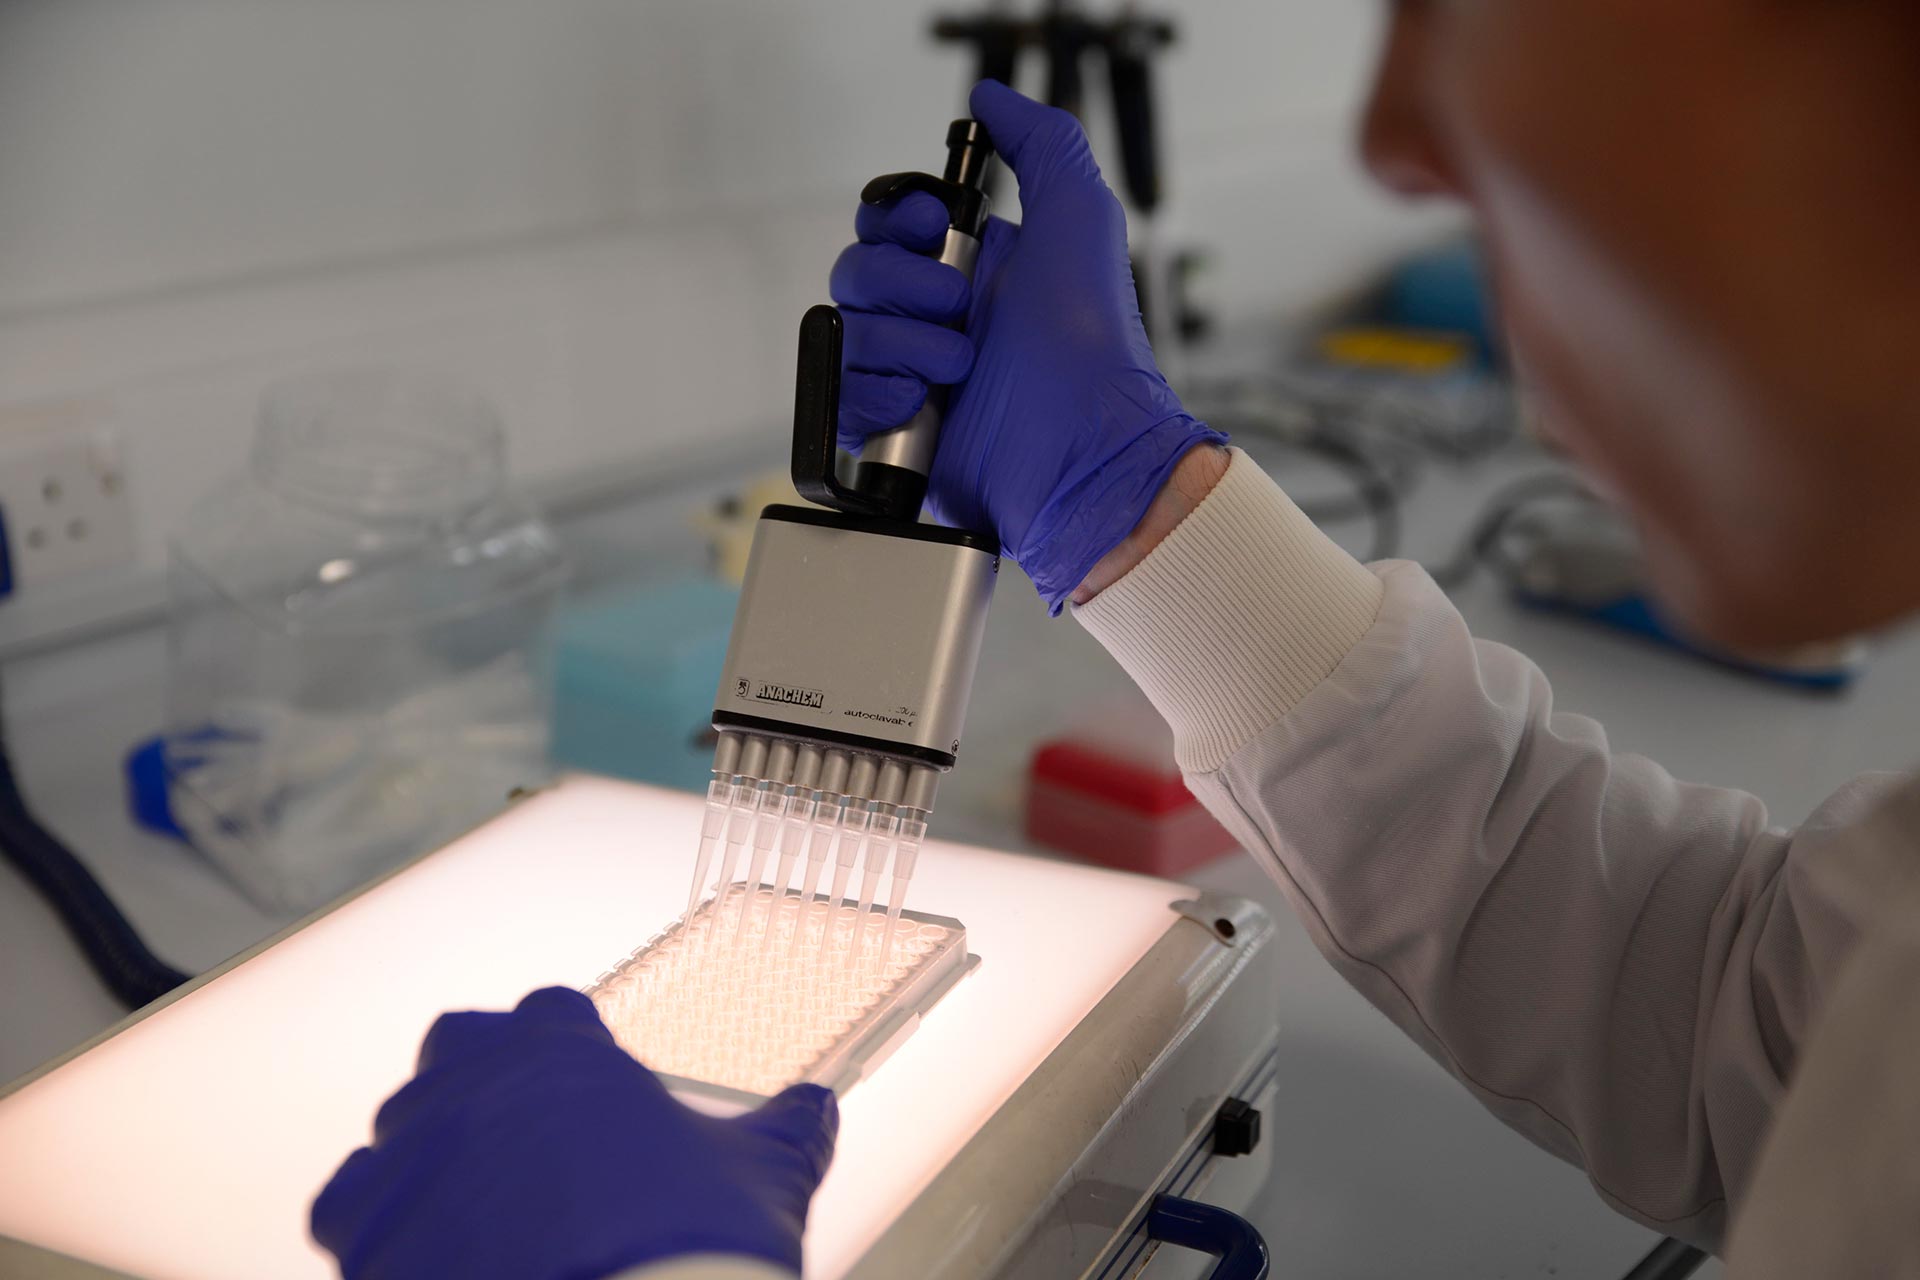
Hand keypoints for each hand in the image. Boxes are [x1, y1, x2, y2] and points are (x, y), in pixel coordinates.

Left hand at [311, 987, 837, 1279]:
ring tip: (476, 1198)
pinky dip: (376, 1220)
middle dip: (482, 1078)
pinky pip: (346, 1206)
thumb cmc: (688, 1244)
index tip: (584, 1078)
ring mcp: (411, 1158)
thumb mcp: (767, 1176)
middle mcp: (475, 1087)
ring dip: (428, 1150)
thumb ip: (789, 1131)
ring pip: (397, 1128)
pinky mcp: (364, 1234)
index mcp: (563, 1053)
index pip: (551, 1014)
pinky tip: (419, 1245)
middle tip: (525, 1131)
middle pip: (458, 1050)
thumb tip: (818, 1108)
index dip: (569, 1044)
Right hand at [830, 79, 1225, 610]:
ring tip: (958, 369)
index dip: (897, 220)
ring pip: (844, 332)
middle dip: (903, 286)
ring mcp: (912, 375)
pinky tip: (921, 405)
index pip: (887, 223)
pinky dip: (876, 396)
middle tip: (960, 311)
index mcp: (970, 267)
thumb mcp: (1081, 215)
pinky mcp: (893, 431)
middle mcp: (936, 317)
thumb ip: (1040, 141)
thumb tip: (991, 97)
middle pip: (855, 271)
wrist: (1085, 447)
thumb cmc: (1092, 342)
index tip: (935, 226)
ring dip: (900, 346)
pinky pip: (839, 395)